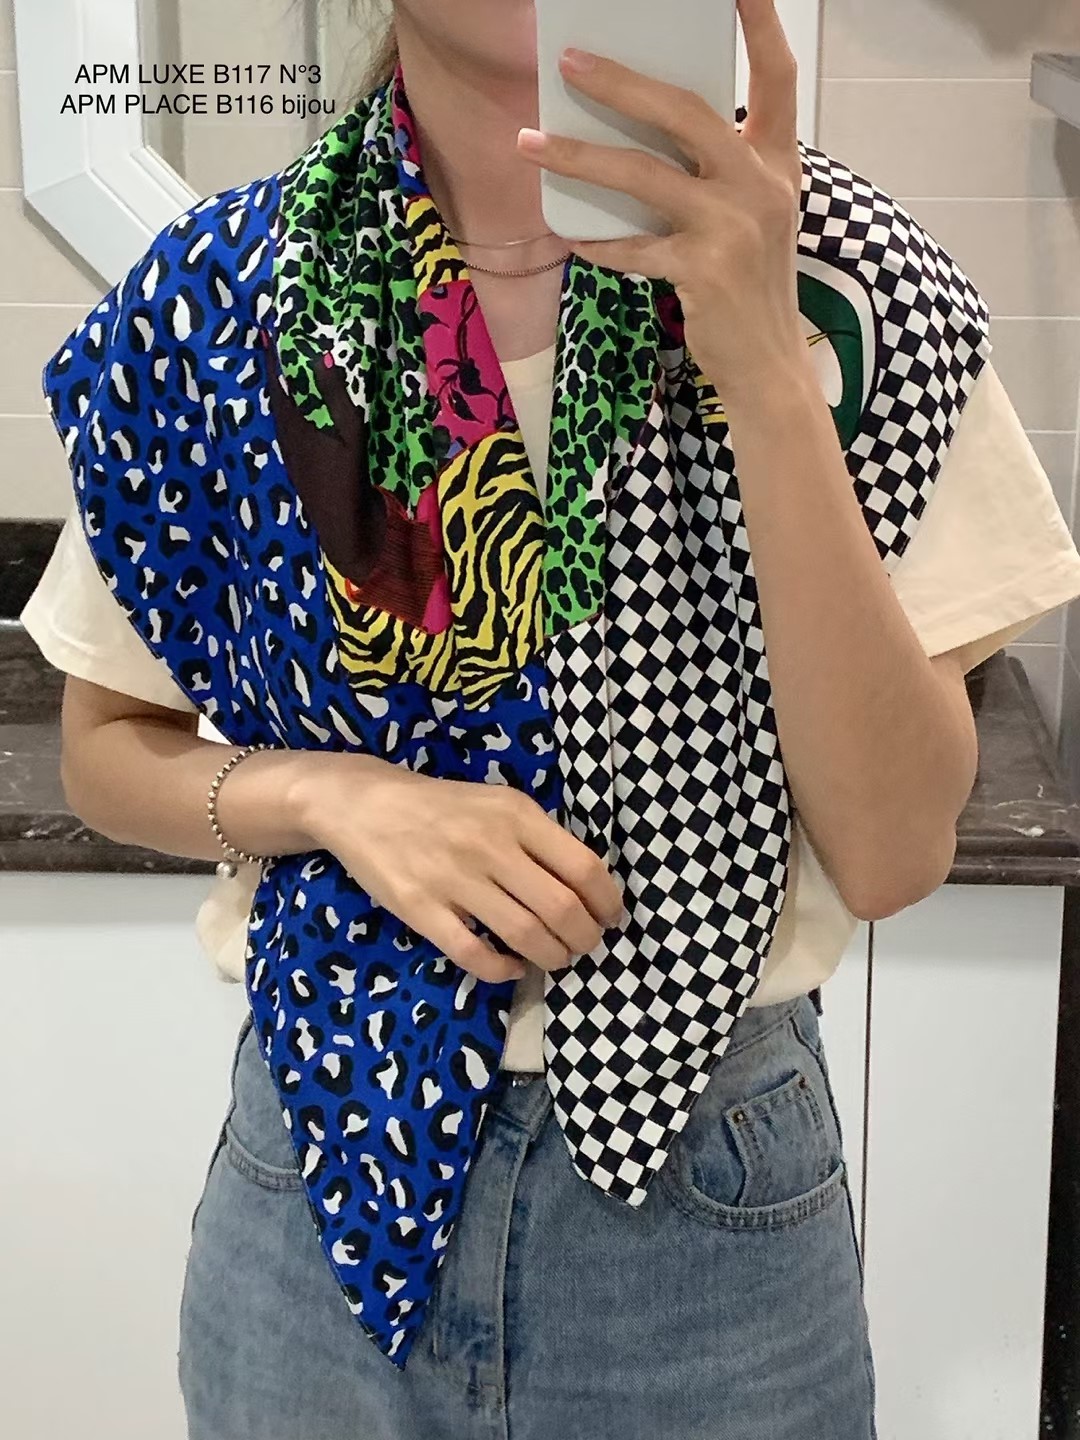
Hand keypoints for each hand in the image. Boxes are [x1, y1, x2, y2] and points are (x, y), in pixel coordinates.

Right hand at [292, 756, 623, 984]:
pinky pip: (474, 954)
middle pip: (561, 908)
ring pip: (525, 935)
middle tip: (584, 946)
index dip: (607, 902)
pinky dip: (503, 970)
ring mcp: (454, 879)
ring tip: (554, 959)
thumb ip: (537, 837)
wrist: (362, 804)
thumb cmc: (441, 805)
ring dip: (551, 957)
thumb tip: (585, 886)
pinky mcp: (421, 909)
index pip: (583, 867)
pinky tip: (512, 967)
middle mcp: (490, 845)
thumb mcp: (497, 803)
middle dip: (584, 938)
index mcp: (516, 814)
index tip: (610, 918)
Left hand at [516, 0, 805, 403]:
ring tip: (530, 142)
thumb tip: (640, 130)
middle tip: (570, 60)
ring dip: (579, 157)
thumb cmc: (750, 286)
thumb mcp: (752, 216)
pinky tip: (570, 237)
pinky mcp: (705, 272)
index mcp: (779, 163)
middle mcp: (762, 186)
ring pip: (643, 175)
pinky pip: (633, 248)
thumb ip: (718, 170)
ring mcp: (734, 229)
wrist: (769, 367)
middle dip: (622, 82)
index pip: (777, 76)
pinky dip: (597, 243)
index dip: (761, 22)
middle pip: (686, 111)